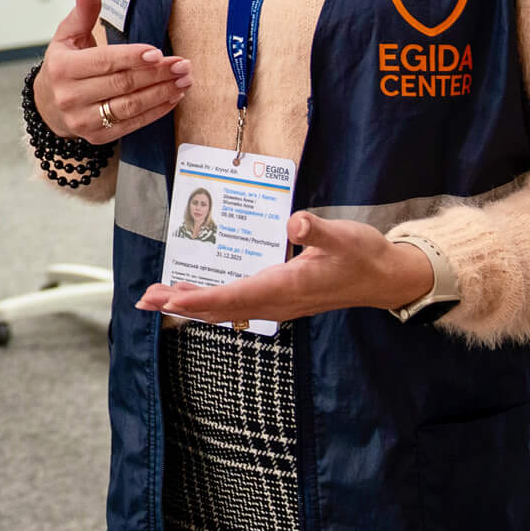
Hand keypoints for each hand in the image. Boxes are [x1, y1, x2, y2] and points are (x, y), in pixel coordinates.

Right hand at [33, 0, 190, 142]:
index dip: (133, 57)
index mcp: (62, 67)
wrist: (48, 104)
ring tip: (184, 81)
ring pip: (129, 106)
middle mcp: (70, 96)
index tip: (158, 53)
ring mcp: (82, 119)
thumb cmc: (64, 64)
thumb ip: (83, 10)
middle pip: (122, 84)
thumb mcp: (68, 35)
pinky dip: (155, 112)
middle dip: (156, 74)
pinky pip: (131, 124)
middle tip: (182, 65)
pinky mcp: (96, 136)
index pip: (105, 61)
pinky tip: (172, 98)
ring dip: (161, 93)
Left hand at [134, 213, 435, 325]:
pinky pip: (237, 303)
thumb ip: (316, 230)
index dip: (201, 299)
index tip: (171, 299)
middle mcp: (277, 300)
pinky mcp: (280, 297)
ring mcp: (278, 302)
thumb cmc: (363, 256)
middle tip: (144, 300)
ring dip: (191, 302)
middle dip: (181, 303)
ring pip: (225, 308)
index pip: (234, 296)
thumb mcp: (342, 236)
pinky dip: (210, 300)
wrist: (386, 278)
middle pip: (220, 307)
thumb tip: (294, 222)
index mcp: (286, 286)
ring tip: (156, 298)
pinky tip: (194, 294)